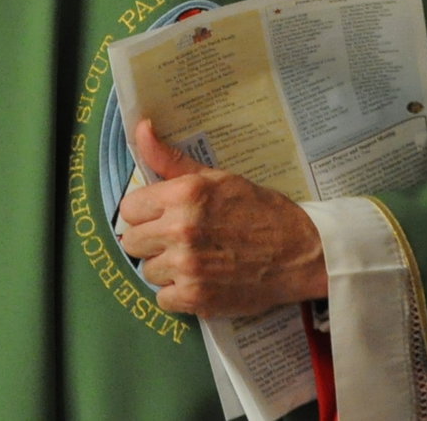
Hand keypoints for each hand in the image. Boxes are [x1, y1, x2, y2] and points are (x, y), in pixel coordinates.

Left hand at [115, 118, 327, 316]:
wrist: (297, 251)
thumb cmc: (257, 209)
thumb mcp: (216, 177)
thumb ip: (171, 159)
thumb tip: (141, 128)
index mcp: (184, 194)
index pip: (129, 208)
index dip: (145, 212)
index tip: (161, 216)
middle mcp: (181, 229)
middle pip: (132, 242)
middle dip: (152, 240)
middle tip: (178, 239)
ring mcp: (187, 267)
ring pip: (147, 271)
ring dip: (166, 268)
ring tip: (194, 259)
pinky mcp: (196, 298)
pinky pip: (162, 299)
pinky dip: (178, 294)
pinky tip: (199, 280)